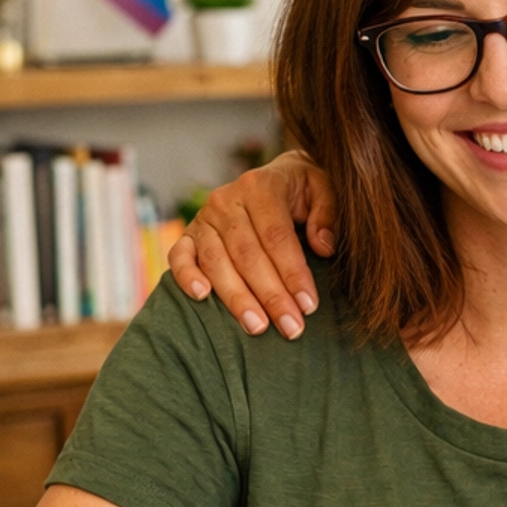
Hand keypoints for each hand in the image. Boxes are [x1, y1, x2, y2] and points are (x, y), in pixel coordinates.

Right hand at [166, 150, 335, 338]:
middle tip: (291, 328)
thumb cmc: (304, 192)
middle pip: (247, 255)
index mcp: (261, 187)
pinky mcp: (188, 235)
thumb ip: (328, 213)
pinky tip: (202, 297)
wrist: (275, 178)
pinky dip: (186, 276)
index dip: (292, 273)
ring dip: (236, 298)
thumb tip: (323, 246)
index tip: (308, 306)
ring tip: (257, 327)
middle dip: (270, 296)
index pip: (276, 237)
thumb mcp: (325, 189)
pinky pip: (179, 257)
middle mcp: (227, 201)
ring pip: (216, 262)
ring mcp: (204, 218)